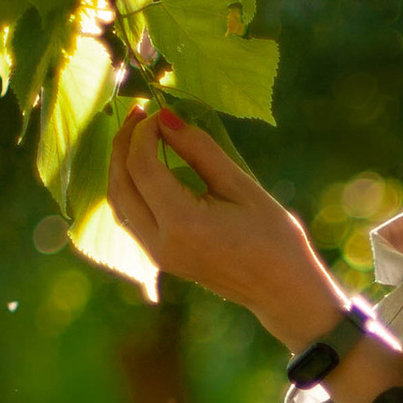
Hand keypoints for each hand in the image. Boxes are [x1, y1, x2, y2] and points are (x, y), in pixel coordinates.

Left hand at [105, 106, 336, 349]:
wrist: (283, 292)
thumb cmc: (274, 238)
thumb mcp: (241, 186)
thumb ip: (200, 150)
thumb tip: (166, 116)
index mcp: (183, 223)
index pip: (142, 166)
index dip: (143, 133)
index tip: (158, 111)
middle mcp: (161, 242)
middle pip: (120, 184)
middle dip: (123, 145)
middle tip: (139, 115)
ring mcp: (157, 255)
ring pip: (119, 203)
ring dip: (121, 166)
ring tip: (138, 136)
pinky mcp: (161, 259)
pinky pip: (130, 217)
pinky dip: (130, 187)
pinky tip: (145, 166)